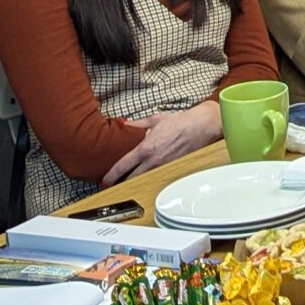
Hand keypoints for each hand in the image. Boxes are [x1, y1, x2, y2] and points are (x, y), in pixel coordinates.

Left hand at [106, 102, 220, 183]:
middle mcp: (153, 160)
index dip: (111, 175)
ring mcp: (164, 166)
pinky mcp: (173, 169)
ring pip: (145, 179)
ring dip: (135, 181)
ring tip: (127, 183)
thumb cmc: (180, 122)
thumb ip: (138, 124)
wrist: (200, 127)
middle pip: (132, 178)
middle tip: (113, 185)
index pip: (123, 165)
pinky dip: (150, 178)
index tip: (105, 180)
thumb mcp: (155, 120)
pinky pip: (158, 176)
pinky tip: (147, 177)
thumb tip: (127, 123)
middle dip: (121, 183)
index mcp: (145, 148)